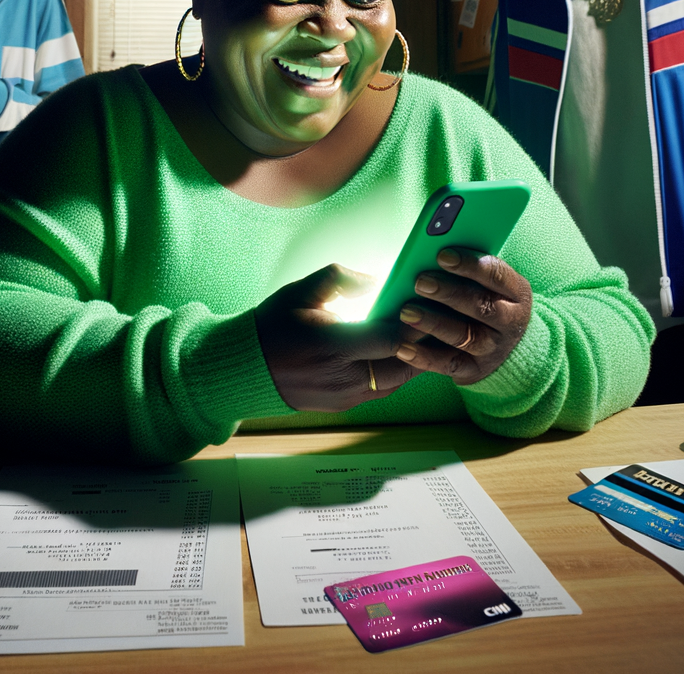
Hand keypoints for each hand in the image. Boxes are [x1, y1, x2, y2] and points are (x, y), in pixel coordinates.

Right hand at [255, 264, 416, 410]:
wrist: (247, 369)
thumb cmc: (273, 325)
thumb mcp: (301, 291)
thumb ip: (341, 278)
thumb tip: (377, 280)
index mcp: (331, 345)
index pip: (390, 339)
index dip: (416, 323)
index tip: (430, 305)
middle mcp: (341, 377)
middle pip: (402, 366)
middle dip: (422, 344)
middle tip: (437, 321)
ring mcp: (344, 396)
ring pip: (396, 382)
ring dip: (412, 361)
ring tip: (422, 337)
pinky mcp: (343, 405)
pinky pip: (381, 391)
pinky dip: (394, 373)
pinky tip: (398, 353)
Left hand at [394, 248, 531, 384]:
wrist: (508, 347)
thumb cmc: (487, 300)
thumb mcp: (489, 283)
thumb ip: (469, 268)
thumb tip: (432, 249)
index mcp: (516, 293)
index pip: (497, 275)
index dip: (470, 265)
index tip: (442, 255)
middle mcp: (509, 322)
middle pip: (480, 306)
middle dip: (449, 293)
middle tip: (420, 282)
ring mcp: (493, 348)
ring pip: (463, 336)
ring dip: (433, 323)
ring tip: (406, 312)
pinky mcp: (474, 370)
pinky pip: (448, 364)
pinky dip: (424, 357)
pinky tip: (403, 348)